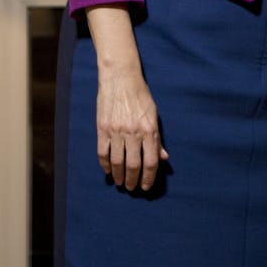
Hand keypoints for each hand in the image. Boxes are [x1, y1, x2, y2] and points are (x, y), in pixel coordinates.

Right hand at [95, 70, 168, 190]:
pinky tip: (108, 170)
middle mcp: (133, 132)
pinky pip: (103, 152)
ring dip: (118, 176)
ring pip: (117, 162)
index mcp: (149, 129)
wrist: (120, 78)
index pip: (150, 162)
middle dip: (133, 181)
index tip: (146, 186)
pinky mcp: (102, 128)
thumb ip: (157, 138)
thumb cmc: (140, 96)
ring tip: (120, 182)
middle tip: (132, 187)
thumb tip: (163, 158)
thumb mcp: (154, 115)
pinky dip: (105, 164)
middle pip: (133, 166)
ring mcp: (116, 131)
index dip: (149, 178)